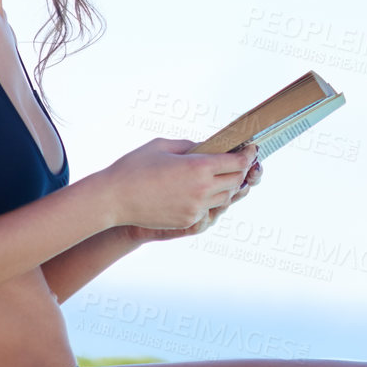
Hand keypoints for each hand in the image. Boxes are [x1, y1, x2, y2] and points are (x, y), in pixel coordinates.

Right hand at [102, 137, 257, 235]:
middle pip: (235, 181)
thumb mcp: (163, 146)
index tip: (252, 149)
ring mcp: (196, 208)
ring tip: (222, 176)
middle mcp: (202, 190)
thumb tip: (207, 147)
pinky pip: (208, 210)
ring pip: (225, 198)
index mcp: (198, 167)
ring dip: (227, 187)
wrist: (114, 199)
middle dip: (240, 170)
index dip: (248, 155)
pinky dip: (210, 200)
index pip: (236, 162)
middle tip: (239, 161)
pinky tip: (202, 191)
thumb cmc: (135, 167)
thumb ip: (190, 145)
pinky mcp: (188, 221)